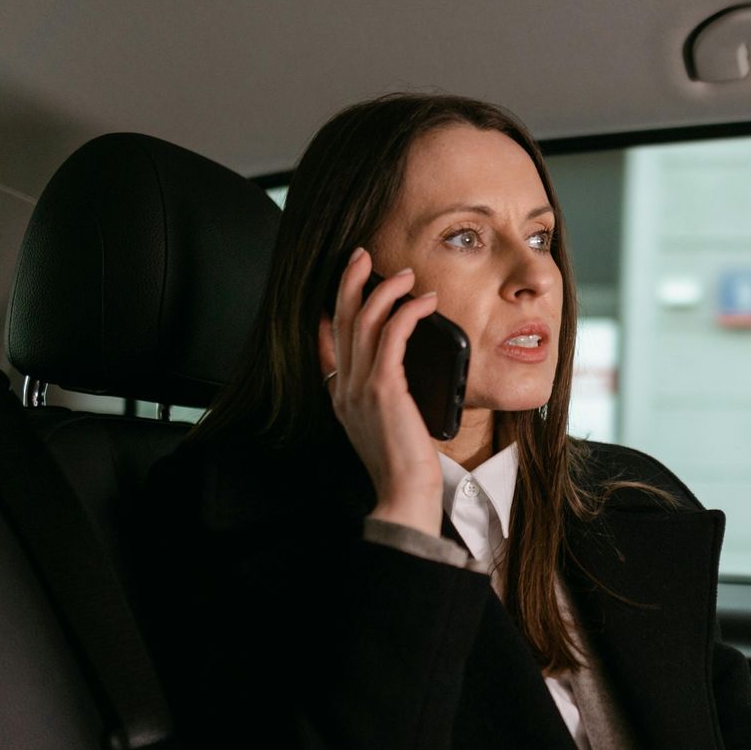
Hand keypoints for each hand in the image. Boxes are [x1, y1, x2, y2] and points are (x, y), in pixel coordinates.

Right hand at [317, 246, 442, 534]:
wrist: (404, 493)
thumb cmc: (404, 465)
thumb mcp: (384, 425)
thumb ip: (383, 396)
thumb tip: (399, 373)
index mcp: (341, 396)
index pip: (327, 343)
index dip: (330, 310)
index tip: (340, 287)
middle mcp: (344, 388)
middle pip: (339, 320)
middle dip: (349, 281)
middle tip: (362, 256)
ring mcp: (359, 387)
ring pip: (362, 320)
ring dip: (384, 290)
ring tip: (406, 275)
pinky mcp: (383, 388)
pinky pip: (391, 335)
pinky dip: (407, 312)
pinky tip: (424, 302)